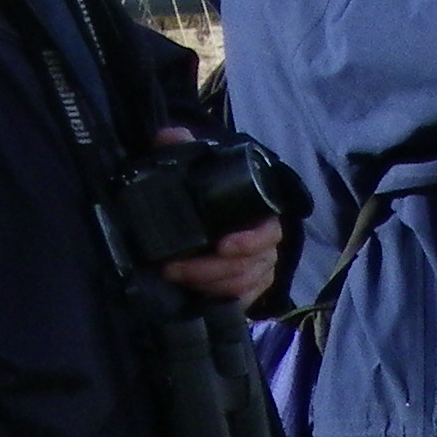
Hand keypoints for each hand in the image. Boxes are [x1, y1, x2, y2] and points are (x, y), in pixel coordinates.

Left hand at [146, 128, 280, 307]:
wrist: (218, 217)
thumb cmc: (212, 193)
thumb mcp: (199, 167)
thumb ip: (185, 148)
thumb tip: (168, 136)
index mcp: (262, 215)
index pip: (267, 232)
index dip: (249, 241)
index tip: (222, 245)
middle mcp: (267, 245)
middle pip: (250, 266)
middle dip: (210, 269)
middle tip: (174, 267)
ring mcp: (260, 269)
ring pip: (242, 285)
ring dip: (208, 284)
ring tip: (175, 277)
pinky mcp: (250, 288)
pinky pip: (242, 300)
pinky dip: (220, 299)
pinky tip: (195, 295)